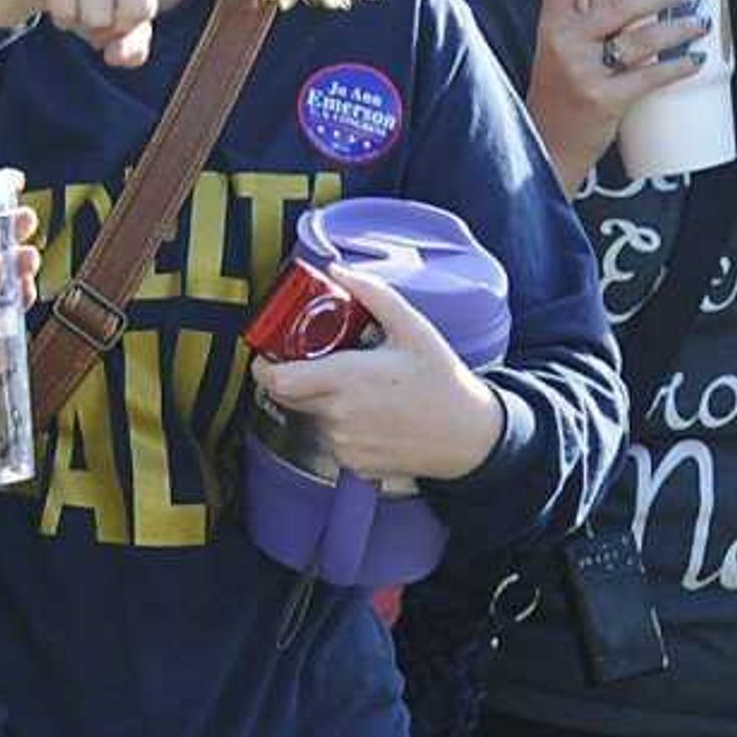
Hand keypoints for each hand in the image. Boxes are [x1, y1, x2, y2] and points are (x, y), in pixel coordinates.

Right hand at [0, 0, 248, 68]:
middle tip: (105, 14)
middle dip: (117, 26)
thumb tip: (120, 54)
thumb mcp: (121, 23)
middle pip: (136, 11)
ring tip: (82, 3)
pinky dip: (63, 19)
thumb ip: (133, 44)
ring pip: (97, 16)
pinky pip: (66, 11)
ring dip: (86, 25)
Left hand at [250, 272, 506, 481]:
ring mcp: (344, 444)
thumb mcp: (413, 328)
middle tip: (314, 364)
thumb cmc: (443, 381)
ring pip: (311, 417)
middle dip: (295, 379)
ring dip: (321, 402)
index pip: (277, 381)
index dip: (264, 367)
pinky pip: (330, 440)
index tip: (267, 355)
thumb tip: (336, 271)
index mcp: (346, 380)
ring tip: (357, 391)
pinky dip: (339, 426)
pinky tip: (370, 415)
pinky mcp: (354, 464)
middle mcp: (338, 415)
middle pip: (288, 397)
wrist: (472, 436)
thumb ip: (372, 294)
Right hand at [523, 0, 705, 190]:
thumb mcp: (560, 54)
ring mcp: (583, 72)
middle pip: (617, 5)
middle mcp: (563, 44)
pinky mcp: (604, 99)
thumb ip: (586, 29)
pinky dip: (678, 67)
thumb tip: (638, 1)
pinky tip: (696, 60)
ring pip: (641, 39)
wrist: (546, 144)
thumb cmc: (561, 95)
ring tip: (699, 23)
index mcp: (549, 27)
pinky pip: (651, 76)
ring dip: (678, 28)